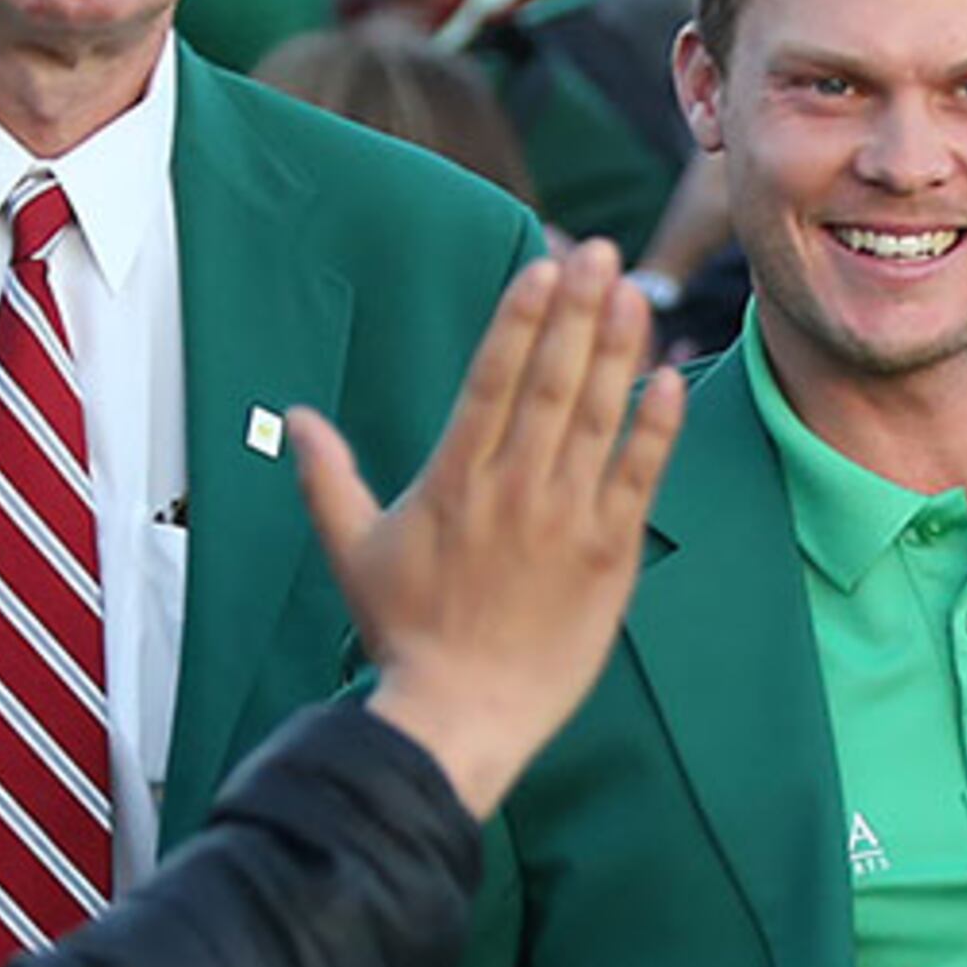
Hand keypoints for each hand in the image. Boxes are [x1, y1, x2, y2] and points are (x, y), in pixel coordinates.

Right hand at [294, 239, 684, 817]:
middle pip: (552, 380)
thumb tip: (296, 419)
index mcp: (453, 479)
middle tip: (596, 252)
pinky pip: (639, 477)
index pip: (492, 379)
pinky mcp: (608, 554)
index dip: (520, 319)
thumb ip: (327, 478)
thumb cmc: (405, 637)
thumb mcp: (351, 551)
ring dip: (617, 349)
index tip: (541, 268)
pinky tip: (669, 378)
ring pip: (598, 416)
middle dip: (576, 310)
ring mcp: (564, 518)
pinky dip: (656, 427)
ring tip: (631, 292)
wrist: (459, 714)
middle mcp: (512, 487)